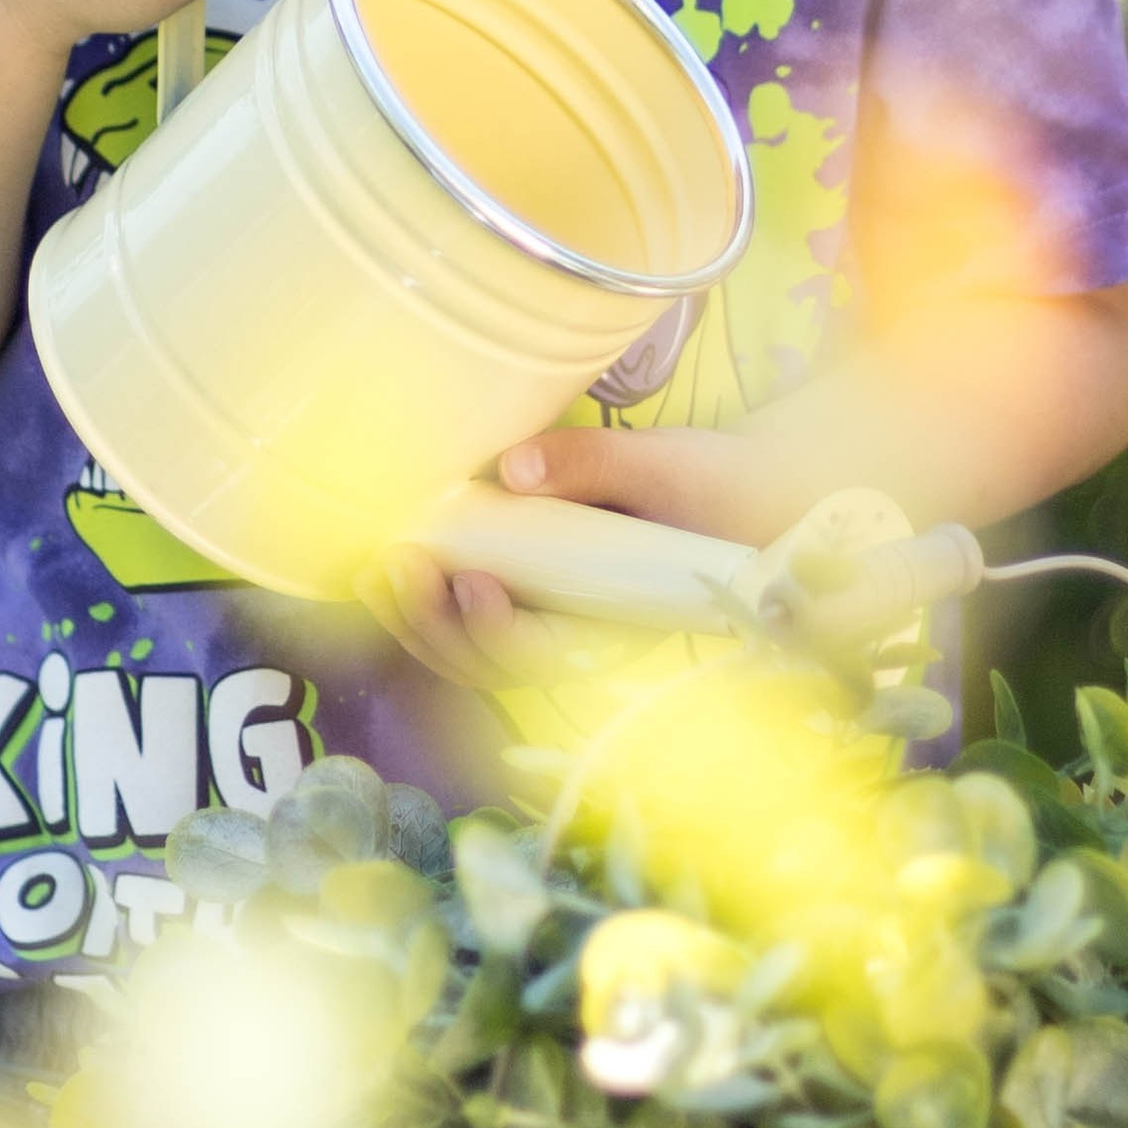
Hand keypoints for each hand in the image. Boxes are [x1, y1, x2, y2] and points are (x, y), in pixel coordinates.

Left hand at [359, 425, 797, 690]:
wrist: (751, 494)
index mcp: (623, 625)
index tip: (467, 579)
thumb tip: (510, 469)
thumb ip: (596, 463)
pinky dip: (434, 598)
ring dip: (419, 619)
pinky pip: (479, 615)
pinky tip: (398, 560)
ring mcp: (559, 622)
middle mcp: (584, 639)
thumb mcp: (670, 463)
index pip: (546, 653)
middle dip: (434, 625)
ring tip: (377, 567)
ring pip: (476, 650)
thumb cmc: (719, 485)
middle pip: (493, 664)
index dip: (495, 630)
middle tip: (395, 565)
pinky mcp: (542, 595)